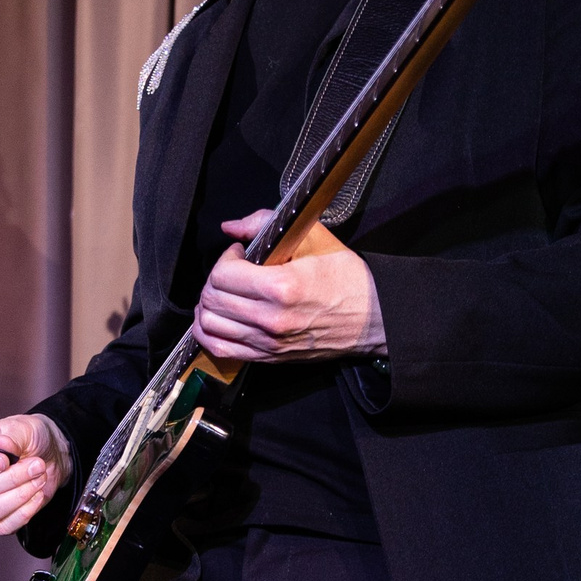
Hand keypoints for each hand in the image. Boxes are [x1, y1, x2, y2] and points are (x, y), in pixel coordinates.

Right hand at [0, 413, 71, 538]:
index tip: (3, 461)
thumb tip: (0, 446)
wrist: (47, 453)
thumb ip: (10, 438)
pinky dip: (25, 512)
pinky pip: (4, 526)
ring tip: (39, 476)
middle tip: (36, 464)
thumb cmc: (26, 436)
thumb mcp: (20, 427)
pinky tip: (38, 493)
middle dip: (11, 479)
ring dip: (19, 496)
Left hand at [195, 210, 385, 363]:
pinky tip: (214, 319)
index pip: (223, 275)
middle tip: (231, 271)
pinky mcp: (269, 357)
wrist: (373, 317)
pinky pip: (221, 350)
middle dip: (214, 279)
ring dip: (208, 305)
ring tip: (221, 293)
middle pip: (212, 299)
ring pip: (210, 325)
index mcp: (281, 288)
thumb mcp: (313, 238)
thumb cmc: (348, 278)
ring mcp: (268, 342)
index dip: (225, 258)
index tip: (239, 254)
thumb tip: (232, 227)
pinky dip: (207, 333)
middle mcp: (270, 319)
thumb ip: (264, 223)